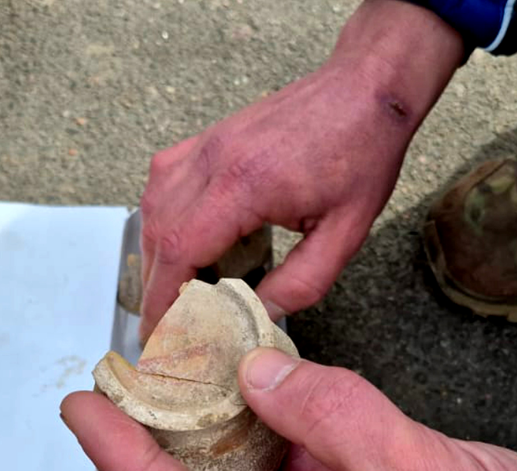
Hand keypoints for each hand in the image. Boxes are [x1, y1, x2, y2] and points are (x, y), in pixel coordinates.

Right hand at [137, 0, 463, 340]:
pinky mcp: (206, 141)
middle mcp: (213, 161)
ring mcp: (204, 146)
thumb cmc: (360, 155)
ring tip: (176, 294)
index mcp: (245, 185)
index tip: (160, 333)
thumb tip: (258, 316)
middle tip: (165, 327)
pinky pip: (163, 186)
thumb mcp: (344, 235)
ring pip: (153, 210)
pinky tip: (182, 246)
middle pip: (158, 235)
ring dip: (157, 257)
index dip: (163, 298)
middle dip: (155, 288)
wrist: (363, 91)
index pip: (180, 250)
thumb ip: (300, 284)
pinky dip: (163, 223)